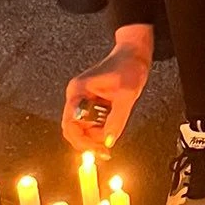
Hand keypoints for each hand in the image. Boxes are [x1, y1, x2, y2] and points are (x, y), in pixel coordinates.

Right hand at [61, 27, 153, 153]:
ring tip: (112, 134)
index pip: (70, 124)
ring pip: (83, 128)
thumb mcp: (126, 94)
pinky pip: (91, 123)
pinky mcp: (91, 103)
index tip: (97, 149)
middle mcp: (77, 97)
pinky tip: (112, 127)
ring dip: (96, 136)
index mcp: (78, 92)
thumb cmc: (128, 66)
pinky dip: (100, 129)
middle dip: (88, 141)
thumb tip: (108, 141)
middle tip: (105, 151)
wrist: (134, 53)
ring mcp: (83, 100)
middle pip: (74, 129)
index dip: (82, 140)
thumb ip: (117, 119)